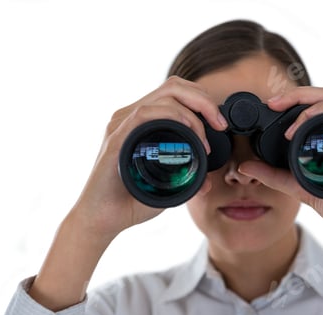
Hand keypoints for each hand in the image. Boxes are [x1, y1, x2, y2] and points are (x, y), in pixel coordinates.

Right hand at [70, 76, 226, 240]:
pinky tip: (188, 132)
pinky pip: (146, 113)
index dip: (203, 100)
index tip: (220, 125)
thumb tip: (207, 183)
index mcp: (142, 121)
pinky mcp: (117, 137)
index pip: (176, 93)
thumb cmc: (131, 202)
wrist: (102, 220)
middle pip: (174, 86)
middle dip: (205, 101)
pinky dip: (173, 117)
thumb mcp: (167, 187)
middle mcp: (131, 116)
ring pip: (165, 95)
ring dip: (194, 113)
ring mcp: (122, 124)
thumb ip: (186, 180)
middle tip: (220, 125)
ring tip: (206, 141)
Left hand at [238, 86, 322, 249]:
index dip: (296, 99)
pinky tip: (309, 122)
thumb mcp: (301, 188)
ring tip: (289, 120)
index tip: (271, 105)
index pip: (322, 104)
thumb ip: (275, 175)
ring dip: (311, 104)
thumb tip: (245, 166)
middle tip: (275, 103)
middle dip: (299, 95)